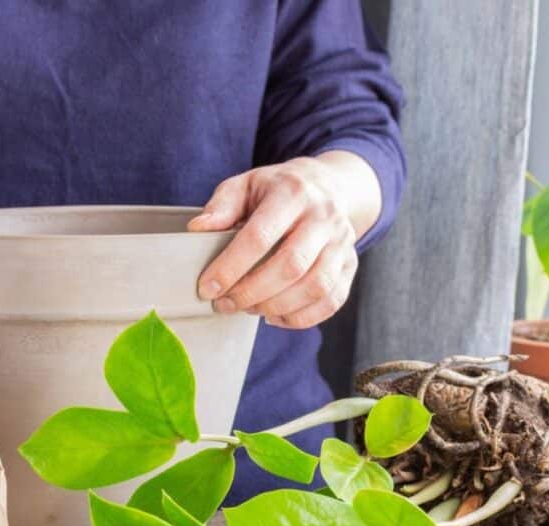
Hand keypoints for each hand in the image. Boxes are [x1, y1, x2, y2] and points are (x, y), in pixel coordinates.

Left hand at [189, 153, 374, 328]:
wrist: (328, 186)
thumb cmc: (277, 190)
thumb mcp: (246, 185)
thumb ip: (222, 205)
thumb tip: (197, 229)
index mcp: (293, 193)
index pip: (260, 237)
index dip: (231, 267)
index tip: (208, 288)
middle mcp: (324, 217)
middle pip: (290, 266)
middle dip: (251, 293)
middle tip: (224, 304)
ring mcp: (342, 242)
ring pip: (314, 287)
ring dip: (275, 306)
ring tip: (248, 308)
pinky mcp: (350, 264)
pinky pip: (331, 300)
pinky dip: (300, 317)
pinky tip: (274, 315)